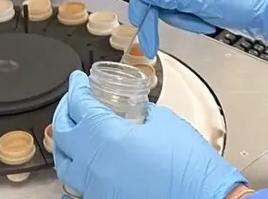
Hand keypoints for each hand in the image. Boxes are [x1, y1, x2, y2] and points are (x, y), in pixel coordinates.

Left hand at [53, 71, 245, 198]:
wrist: (206, 198)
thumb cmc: (190, 166)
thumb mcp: (164, 122)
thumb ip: (141, 113)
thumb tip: (134, 112)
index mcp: (106, 136)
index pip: (79, 105)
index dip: (76, 88)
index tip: (77, 81)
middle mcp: (94, 164)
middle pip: (61, 133)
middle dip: (64, 112)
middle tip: (73, 101)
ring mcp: (96, 188)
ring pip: (64, 164)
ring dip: (66, 144)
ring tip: (73, 132)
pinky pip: (77, 189)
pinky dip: (76, 174)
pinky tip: (83, 167)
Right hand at [129, 0, 267, 56]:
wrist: (259, 15)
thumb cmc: (237, 2)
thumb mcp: (200, 0)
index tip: (138, 17)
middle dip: (155, 18)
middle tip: (150, 41)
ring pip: (166, 10)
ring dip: (181, 22)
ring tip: (202, 22)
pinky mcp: (194, 6)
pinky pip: (180, 17)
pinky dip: (189, 24)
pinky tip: (205, 24)